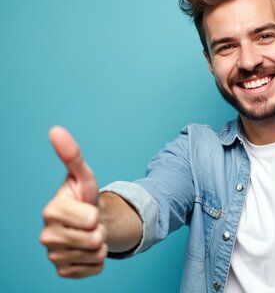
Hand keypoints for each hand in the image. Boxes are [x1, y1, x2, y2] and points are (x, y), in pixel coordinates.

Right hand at [40, 126, 106, 277]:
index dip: (95, 213)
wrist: (89, 222)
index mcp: (50, 211)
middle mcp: (46, 236)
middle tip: (92, 223)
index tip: (87, 207)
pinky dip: (98, 260)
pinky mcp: (63, 271)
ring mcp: (54, 255)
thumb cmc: (84, 198)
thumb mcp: (84, 177)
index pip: (90, 219)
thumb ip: (72, 155)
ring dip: (101, 245)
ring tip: (91, 234)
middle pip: (94, 239)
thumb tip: (56, 130)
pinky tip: (89, 249)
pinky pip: (94, 269)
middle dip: (100, 229)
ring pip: (95, 254)